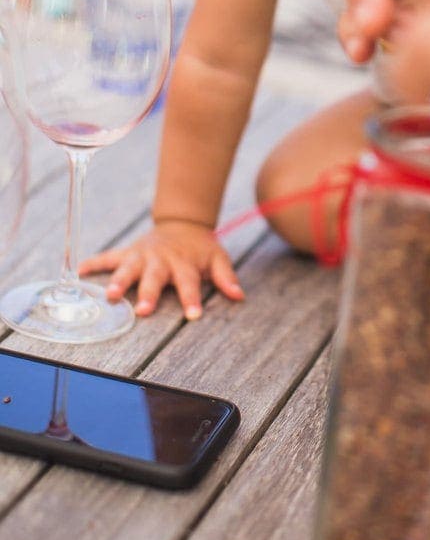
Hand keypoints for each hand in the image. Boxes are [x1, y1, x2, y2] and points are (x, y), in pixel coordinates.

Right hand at [79, 219, 243, 319]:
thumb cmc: (200, 248)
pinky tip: (79, 270)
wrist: (182, 222)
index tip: (193, 316)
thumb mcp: (217, 258)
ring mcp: (142, 255)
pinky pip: (109, 257)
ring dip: (118, 280)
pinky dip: (94, 262)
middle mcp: (161, 260)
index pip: (190, 284)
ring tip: (108, 295)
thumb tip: (239, 296)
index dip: (192, 300)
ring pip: (128, 269)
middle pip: (154, 278)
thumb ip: (226, 277)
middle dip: (148, 294)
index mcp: (183, 264)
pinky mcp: (128, 252)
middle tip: (142, 310)